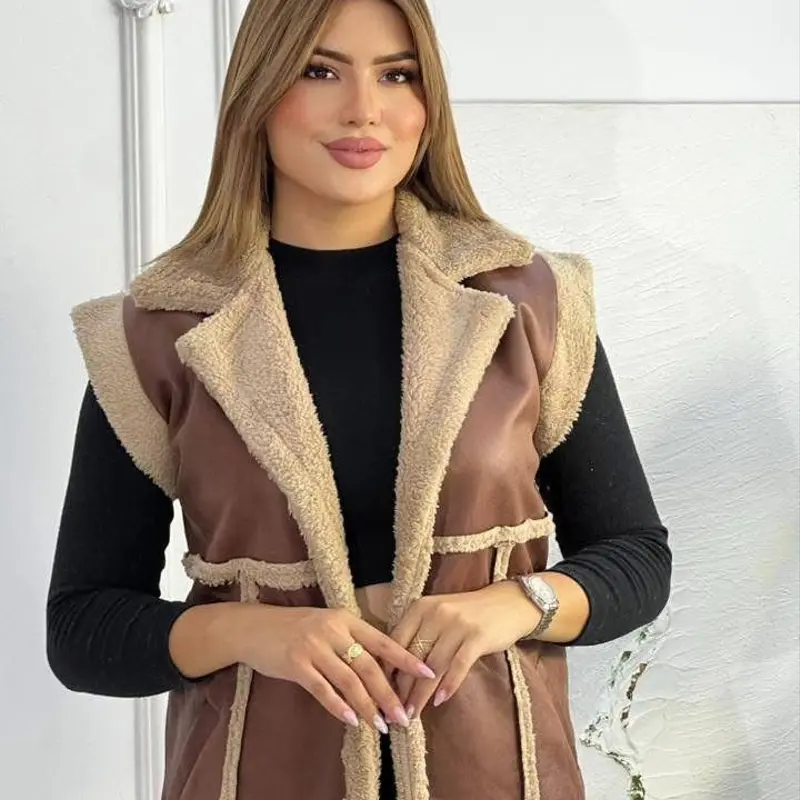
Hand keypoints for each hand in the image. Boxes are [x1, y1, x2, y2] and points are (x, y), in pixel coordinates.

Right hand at [235, 604, 436, 733]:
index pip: (383, 641)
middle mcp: (333, 631)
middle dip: (389, 693)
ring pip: (349, 680)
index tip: (427, 674)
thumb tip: (382, 669)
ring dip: (367, 706)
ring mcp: (314, 647)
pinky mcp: (296, 664)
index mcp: (346, 619)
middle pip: (369, 665)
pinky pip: (323, 689)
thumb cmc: (296, 628)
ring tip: (381, 726)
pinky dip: (339, 707)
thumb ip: (351, 641)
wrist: (255, 627)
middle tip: (404, 716)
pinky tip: (352, 721)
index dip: (406, 659)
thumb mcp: (327, 626)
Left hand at [385, 580, 540, 717]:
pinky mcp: (478, 636)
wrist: (509, 603)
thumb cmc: (468, 614)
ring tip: (414, 713)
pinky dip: (448, 686)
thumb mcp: (439, 616)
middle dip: (403, 687)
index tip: (382, 692)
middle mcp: (437, 613)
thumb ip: (419, 635)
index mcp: (421, 607)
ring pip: (433, 666)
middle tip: (396, 711)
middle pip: (413, 656)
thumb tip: (394, 671)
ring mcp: (458, 624)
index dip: (387, 669)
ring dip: (421, 693)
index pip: (396, 641)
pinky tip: (440, 701)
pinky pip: (458, 666)